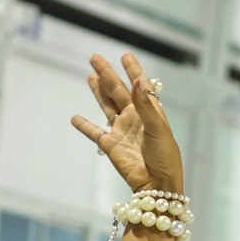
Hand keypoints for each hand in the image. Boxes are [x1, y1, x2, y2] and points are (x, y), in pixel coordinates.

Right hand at [71, 52, 183, 195]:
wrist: (157, 184)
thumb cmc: (164, 157)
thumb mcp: (157, 128)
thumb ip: (144, 105)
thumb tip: (137, 80)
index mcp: (149, 112)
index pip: (140, 85)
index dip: (133, 70)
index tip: (125, 55)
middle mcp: (134, 118)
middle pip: (117, 91)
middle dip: (107, 74)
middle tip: (94, 57)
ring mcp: (121, 131)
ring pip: (106, 106)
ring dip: (98, 91)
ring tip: (89, 75)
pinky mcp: (111, 146)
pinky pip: (95, 133)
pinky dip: (84, 126)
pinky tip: (75, 118)